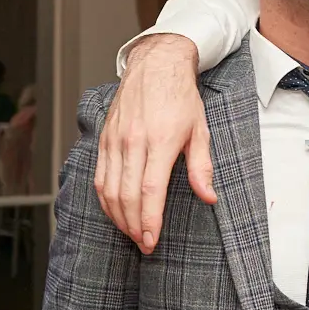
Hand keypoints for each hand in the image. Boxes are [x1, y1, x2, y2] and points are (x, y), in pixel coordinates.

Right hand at [96, 34, 214, 253]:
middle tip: (143, 244)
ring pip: (108, 189)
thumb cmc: (181, 97)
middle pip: (127, 195)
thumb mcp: (200, 130)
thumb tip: (208, 197)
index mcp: (160, 141)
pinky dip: (104, 199)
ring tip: (131, 232)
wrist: (156, 65)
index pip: (150, 191)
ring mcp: (115, 140)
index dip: (149, 220)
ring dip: (118, 217)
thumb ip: (201, 167)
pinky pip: (99, 176)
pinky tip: (115, 212)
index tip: (151, 240)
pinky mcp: (104, 138)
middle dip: (133, 225)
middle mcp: (133, 141)